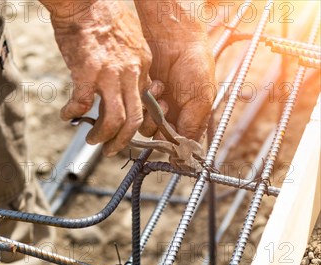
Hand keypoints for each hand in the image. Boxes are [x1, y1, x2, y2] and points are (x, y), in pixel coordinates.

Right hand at [44, 0, 151, 155]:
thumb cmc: (101, 14)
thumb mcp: (129, 39)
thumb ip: (131, 64)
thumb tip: (123, 84)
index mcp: (142, 65)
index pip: (145, 103)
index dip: (134, 123)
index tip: (124, 131)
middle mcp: (131, 72)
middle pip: (135, 119)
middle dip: (123, 141)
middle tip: (112, 150)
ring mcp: (111, 74)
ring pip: (115, 119)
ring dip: (102, 136)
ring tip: (92, 140)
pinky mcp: (88, 73)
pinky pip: (83, 104)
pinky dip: (73, 114)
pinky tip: (66, 116)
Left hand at [135, 1, 215, 140]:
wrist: (175, 36)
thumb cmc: (195, 63)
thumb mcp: (201, 98)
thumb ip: (193, 126)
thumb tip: (185, 152)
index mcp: (192, 120)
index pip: (181, 145)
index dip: (175, 144)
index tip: (172, 135)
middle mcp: (174, 118)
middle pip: (161, 140)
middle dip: (162, 127)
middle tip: (167, 107)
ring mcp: (158, 109)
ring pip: (147, 128)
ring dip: (154, 112)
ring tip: (162, 91)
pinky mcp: (144, 99)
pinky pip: (138, 112)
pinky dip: (146, 100)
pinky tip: (155, 84)